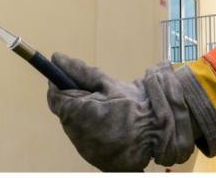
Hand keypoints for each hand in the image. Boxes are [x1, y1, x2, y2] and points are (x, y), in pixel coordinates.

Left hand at [46, 53, 195, 171]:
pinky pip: (87, 137)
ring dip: (86, 114)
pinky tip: (112, 123)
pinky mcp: (93, 157)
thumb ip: (81, 72)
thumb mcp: (109, 84)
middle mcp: (75, 133)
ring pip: (76, 125)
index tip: (72, 76)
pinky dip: (94, 128)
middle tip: (100, 92)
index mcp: (77, 112)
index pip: (55, 95)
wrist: (159, 136)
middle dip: (77, 99)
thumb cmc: (135, 107)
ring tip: (110, 109)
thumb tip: (58, 59)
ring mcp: (84, 148)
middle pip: (66, 111)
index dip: (61, 83)